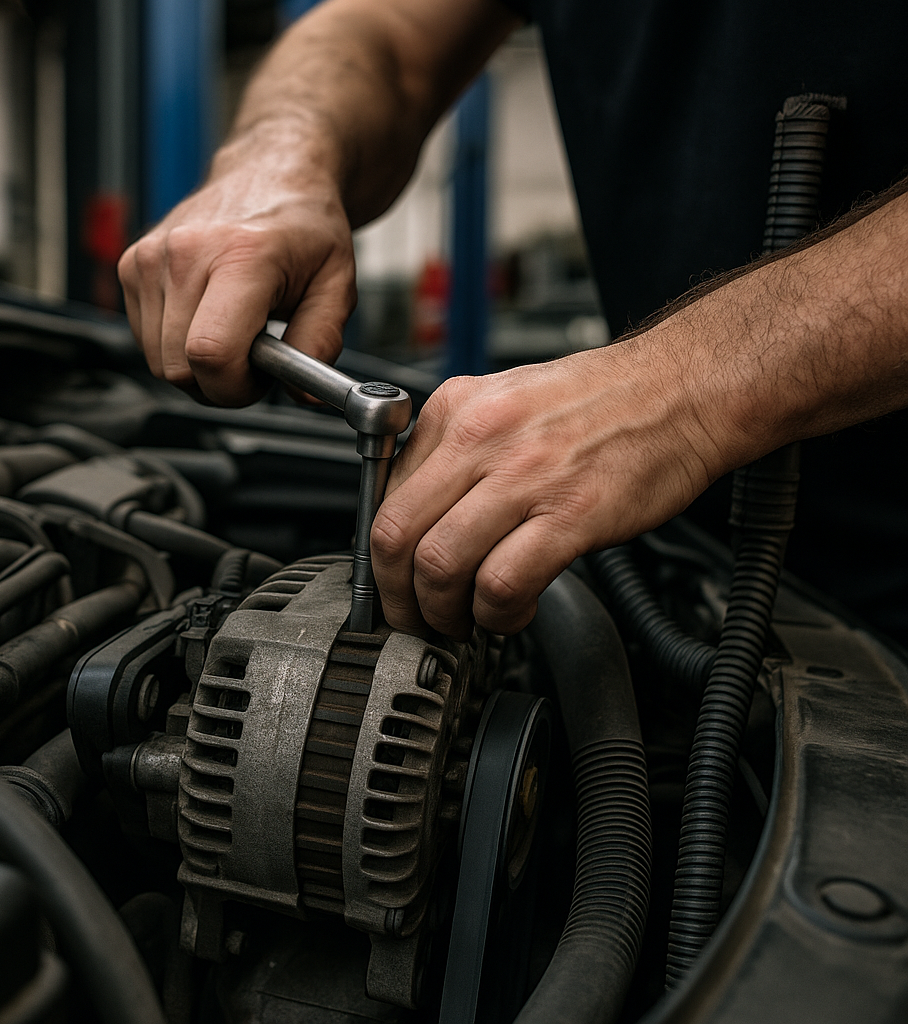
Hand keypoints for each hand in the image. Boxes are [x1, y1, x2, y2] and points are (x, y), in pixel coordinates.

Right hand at [118, 130, 356, 404]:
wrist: (271, 172)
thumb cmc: (303, 226)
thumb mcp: (338, 284)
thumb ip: (322, 342)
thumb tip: (302, 392)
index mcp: (241, 255)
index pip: (210, 354)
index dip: (235, 388)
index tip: (259, 379)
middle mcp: (186, 252)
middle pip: (179, 368)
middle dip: (219, 382)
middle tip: (253, 355)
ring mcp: (150, 257)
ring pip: (158, 361)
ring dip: (197, 365)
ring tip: (233, 331)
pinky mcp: (131, 265)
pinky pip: (145, 340)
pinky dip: (176, 345)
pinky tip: (207, 317)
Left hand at [370, 336, 738, 637]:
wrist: (682, 388)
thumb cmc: (601, 400)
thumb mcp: (504, 402)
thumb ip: (454, 454)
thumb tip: (419, 518)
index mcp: (455, 410)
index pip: (384, 497)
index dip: (381, 559)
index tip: (395, 585)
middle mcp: (480, 437)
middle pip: (395, 536)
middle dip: (396, 597)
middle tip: (415, 619)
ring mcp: (525, 474)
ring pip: (439, 565)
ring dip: (443, 614)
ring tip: (464, 622)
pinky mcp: (571, 513)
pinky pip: (502, 583)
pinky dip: (497, 614)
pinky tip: (513, 612)